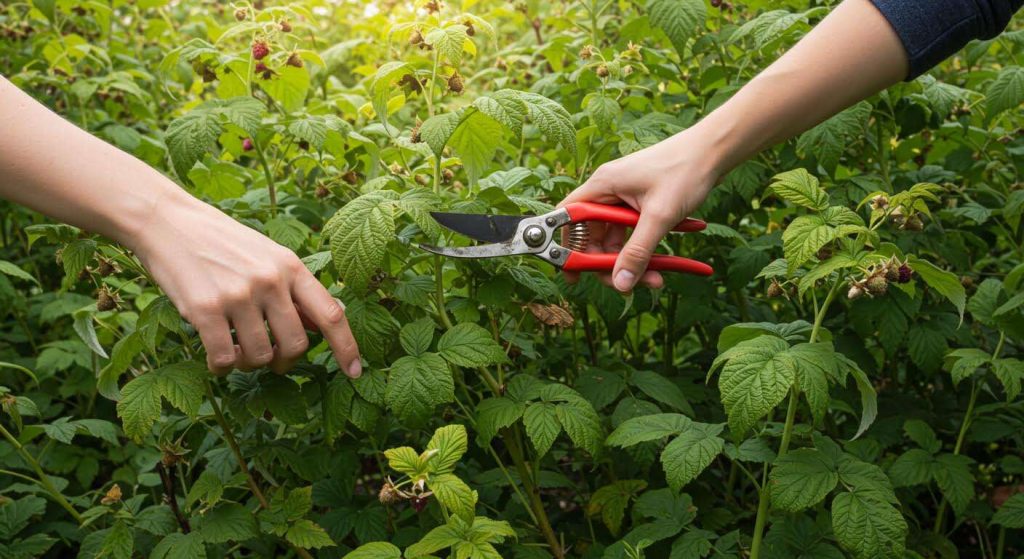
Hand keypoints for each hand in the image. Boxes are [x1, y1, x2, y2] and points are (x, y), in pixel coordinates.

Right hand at [127, 192, 361, 376]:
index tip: (355, 372)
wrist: (169, 221)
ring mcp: (238, 295)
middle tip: (270, 359)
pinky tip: (216, 358)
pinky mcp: (205, 309)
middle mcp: (270, 280)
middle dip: (285, 361)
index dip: (347, 347)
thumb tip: (319, 327)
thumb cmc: (221, 243)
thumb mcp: (267, 255)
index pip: (331, 314)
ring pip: (260, 357)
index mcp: (291, 266)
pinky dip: (221, 367)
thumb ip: (292, 288)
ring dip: (249, 364)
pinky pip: (224, 358)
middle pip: (296, 345)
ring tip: (236, 351)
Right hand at [559, 129, 721, 291]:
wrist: (714, 151)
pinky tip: (664, 265)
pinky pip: (633, 233)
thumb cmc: (685, 171)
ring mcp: (624, 197)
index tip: (574, 274)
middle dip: (610, 263)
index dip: (567, 247)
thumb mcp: (660, 216)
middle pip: (594, 236)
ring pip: (616, 239)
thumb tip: (621, 284)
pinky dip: (645, 250)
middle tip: (628, 284)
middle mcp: (609, 191)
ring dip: (632, 261)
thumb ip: (638, 252)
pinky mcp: (640, 203)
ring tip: (656, 279)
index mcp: (603, 185)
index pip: (570, 219)